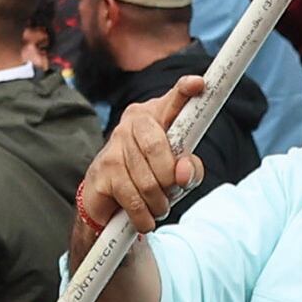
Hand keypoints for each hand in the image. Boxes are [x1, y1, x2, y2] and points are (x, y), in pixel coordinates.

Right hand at [73, 86, 198, 250]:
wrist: (109, 202)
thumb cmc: (150, 177)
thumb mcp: (179, 174)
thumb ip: (190, 170)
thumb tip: (183, 173)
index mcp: (156, 115)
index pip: (173, 100)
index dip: (185, 91)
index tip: (199, 83)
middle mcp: (133, 122)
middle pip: (158, 148)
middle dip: (169, 179)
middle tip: (171, 190)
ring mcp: (114, 144)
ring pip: (147, 180)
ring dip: (158, 203)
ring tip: (157, 205)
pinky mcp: (102, 170)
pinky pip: (132, 197)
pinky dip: (143, 216)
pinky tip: (144, 218)